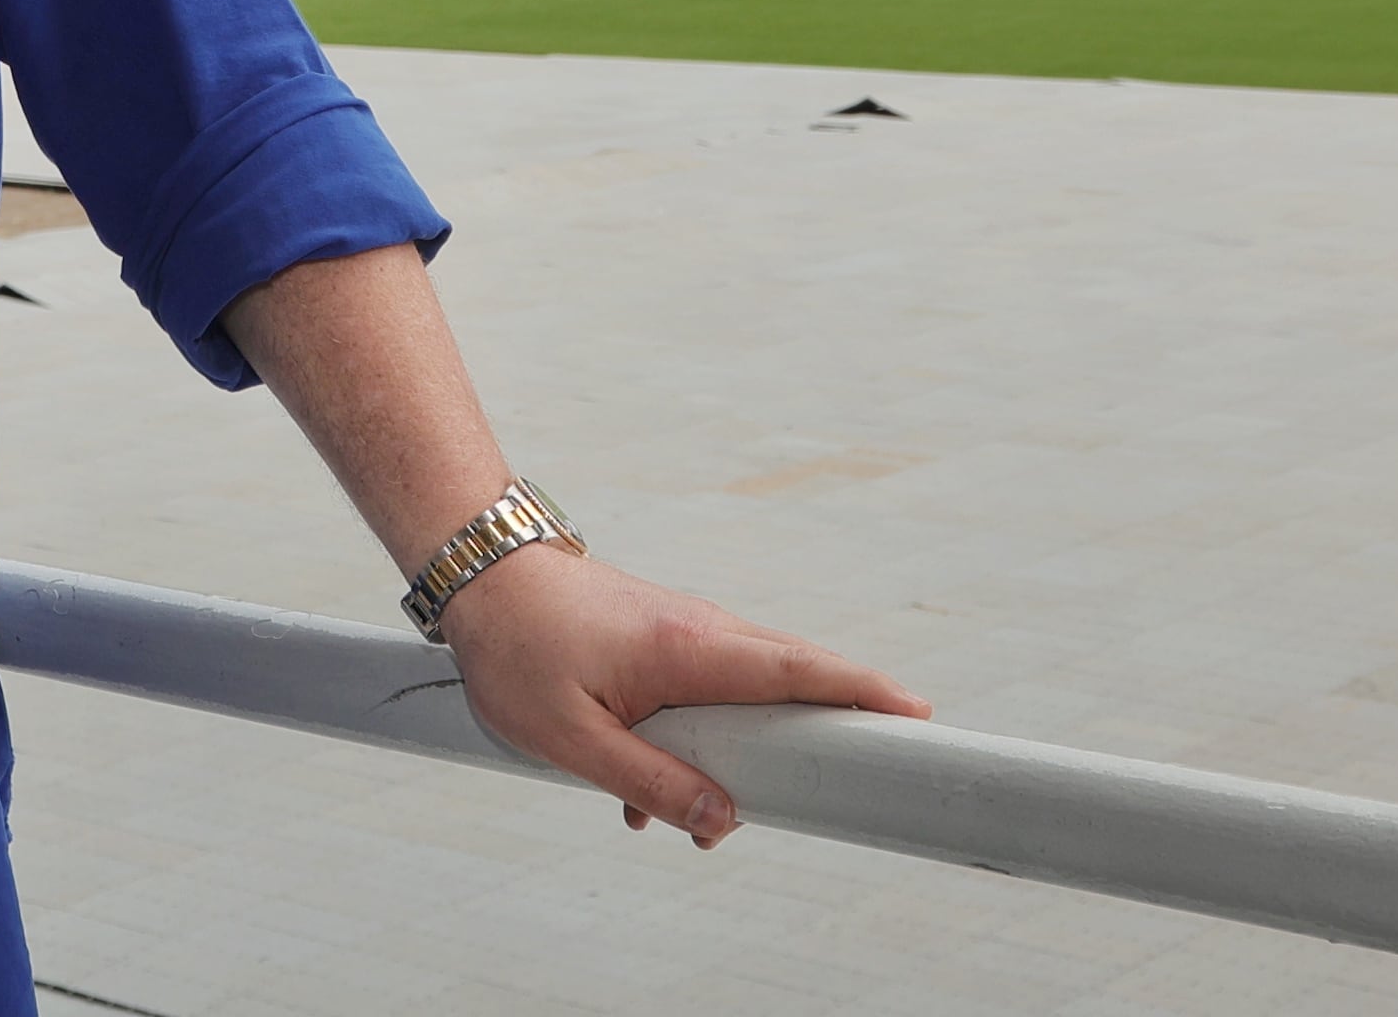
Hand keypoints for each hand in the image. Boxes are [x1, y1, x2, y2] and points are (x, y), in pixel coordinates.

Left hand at [434, 539, 928, 848]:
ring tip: (717, 813)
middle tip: (866, 768)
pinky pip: (712, 685)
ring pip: (750, 685)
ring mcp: (686, 628)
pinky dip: (708, 732)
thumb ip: (648, 780)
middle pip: (792, 674)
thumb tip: (719, 821)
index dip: (859, 691)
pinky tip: (652, 789)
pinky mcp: (666, 636)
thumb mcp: (571, 737)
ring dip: (748, 747)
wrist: (480, 575)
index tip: (916, 712)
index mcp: (688, 650)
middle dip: (829, 722)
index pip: (795, 671)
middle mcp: (701, 629)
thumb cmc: (516, 649)